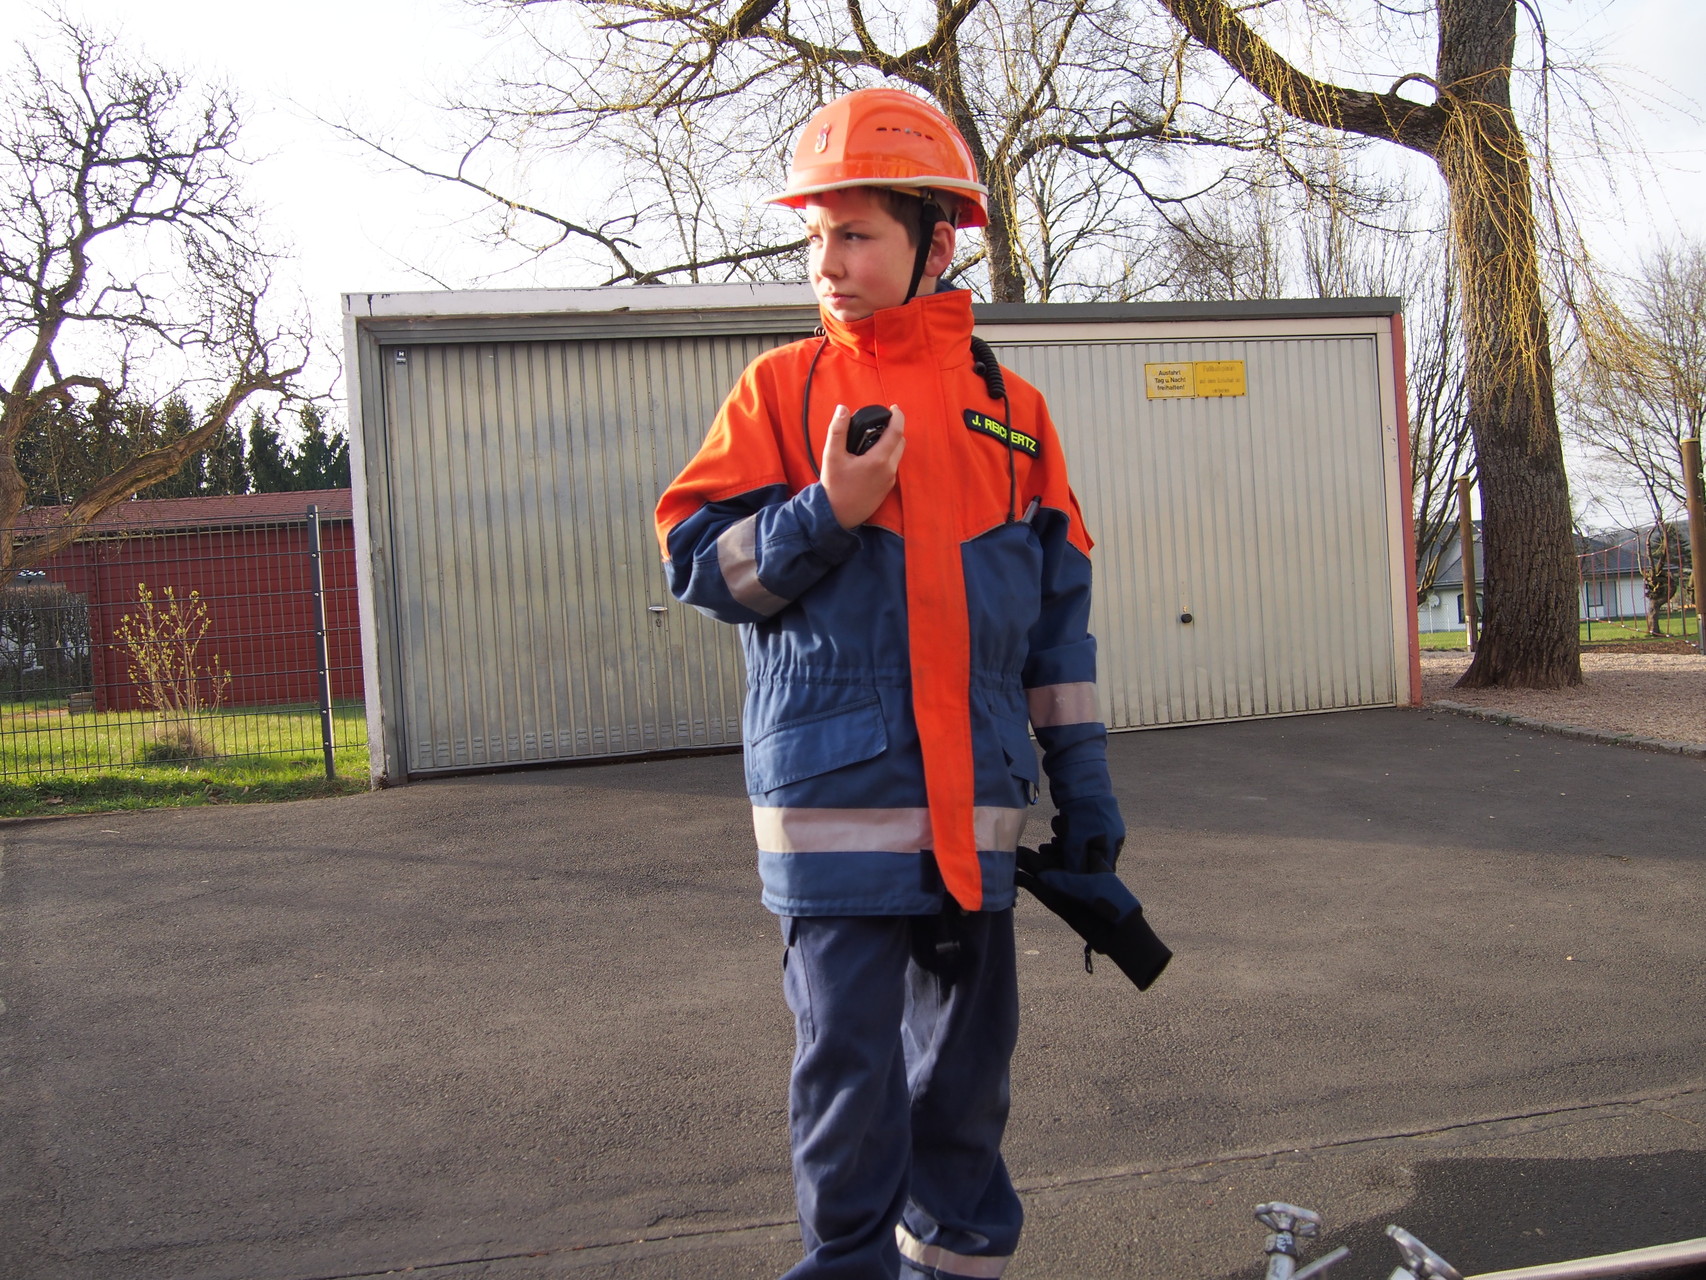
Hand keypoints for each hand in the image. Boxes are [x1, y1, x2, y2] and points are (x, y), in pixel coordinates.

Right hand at [820, 403, 904, 529]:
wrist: (837, 515)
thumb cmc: (834, 486)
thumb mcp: (832, 456)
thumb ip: (838, 430)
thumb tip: (842, 409)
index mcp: (878, 459)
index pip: (896, 431)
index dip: (897, 416)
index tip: (893, 408)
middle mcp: (889, 470)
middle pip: (900, 442)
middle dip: (894, 429)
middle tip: (881, 422)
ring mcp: (889, 480)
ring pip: (898, 454)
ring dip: (892, 443)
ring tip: (876, 437)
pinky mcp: (887, 488)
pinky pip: (892, 466)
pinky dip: (887, 455)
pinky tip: (872, 455)